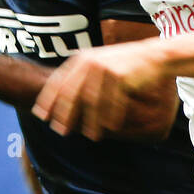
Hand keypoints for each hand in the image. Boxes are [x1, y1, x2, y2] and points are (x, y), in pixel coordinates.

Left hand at [32, 38, 169, 139]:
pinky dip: (112, 117)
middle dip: (65, 114)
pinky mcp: (120, 75)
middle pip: (71, 93)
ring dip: (91, 122)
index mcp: (80, 59)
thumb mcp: (99, 66)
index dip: (48, 100)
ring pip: (92, 101)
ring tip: (92, 137)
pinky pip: (113, 102)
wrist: (152, 56)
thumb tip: (62, 103)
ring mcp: (105, 68)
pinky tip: (111, 128)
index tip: (41, 116)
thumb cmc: (124, 65)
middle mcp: (89, 62)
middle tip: (61, 132)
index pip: (58, 81)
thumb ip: (81, 78)